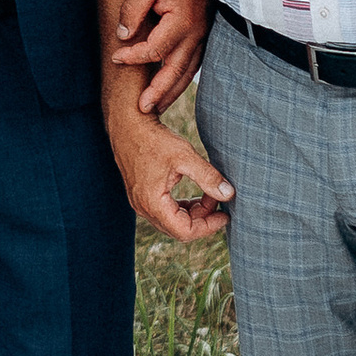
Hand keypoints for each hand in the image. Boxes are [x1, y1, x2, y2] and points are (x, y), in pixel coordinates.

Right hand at [106, 106, 232, 243]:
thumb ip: (207, 176)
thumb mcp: (184, 155)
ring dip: (194, 214)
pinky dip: (182, 208)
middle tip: (219, 201)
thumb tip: (229, 194)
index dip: (208, 227)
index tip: (225, 215)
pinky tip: (196, 195)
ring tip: (210, 195)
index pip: (184, 231)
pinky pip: (165, 212)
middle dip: (202, 219)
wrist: (127, 123)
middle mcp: (143, 208)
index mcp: (152, 203)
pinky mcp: (141, 195)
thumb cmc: (153, 138)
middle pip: (178, 230)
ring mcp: (140, 202)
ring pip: (172, 222)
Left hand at [109, 0, 209, 118]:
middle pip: (176, 71)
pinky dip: (181, 80)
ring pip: (188, 72)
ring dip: (171, 91)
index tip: (115, 57)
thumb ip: (132, 9)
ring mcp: (203, 37)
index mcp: (181, 21)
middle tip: (142, 109)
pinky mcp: (204, 37)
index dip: (133, 57)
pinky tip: (171, 88)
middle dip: (158, 92)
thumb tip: (123, 35)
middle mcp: (196, 34)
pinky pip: (193, 64)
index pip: (154, 50)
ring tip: (156, 107)